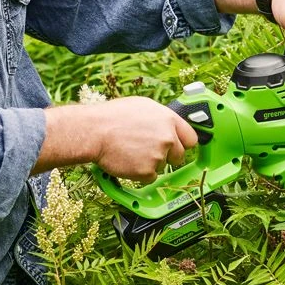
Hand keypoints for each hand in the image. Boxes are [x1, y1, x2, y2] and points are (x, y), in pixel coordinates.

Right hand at [35, 96, 197, 179]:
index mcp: (169, 119)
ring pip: (162, 167)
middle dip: (167, 156)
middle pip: (179, 156)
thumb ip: (161, 118)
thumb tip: (169, 124)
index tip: (178, 147)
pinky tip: (128, 161)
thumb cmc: (112, 116)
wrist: (93, 131)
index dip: (182, 144)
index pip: (191, 138)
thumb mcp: (142, 106)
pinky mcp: (147, 171)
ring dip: (150, 164)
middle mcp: (168, 137)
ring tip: (131, 151)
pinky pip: (150, 178)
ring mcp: (159, 155)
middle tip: (149, 152)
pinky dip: (140, 174)